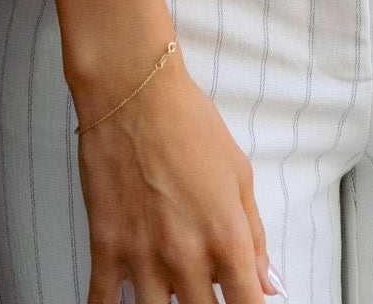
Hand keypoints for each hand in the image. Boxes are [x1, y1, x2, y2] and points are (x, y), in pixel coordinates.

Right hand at [77, 50, 276, 303]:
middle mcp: (186, 255)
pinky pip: (102, 299)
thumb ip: (255, 235)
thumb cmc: (189, 122)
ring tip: (171, 291)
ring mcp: (143, 254)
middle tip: (205, 294)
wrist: (134, 89)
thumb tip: (269, 285)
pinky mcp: (106, 245)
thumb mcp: (239, 173)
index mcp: (226, 237)